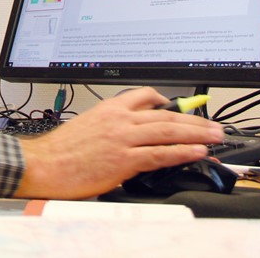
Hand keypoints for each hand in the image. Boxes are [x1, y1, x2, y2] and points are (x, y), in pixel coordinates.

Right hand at [12, 87, 224, 199]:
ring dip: (197, 134)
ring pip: (168, 131)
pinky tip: (197, 152)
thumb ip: (112, 126)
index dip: (169, 102)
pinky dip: (182, 151)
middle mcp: (119, 120)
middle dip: (195, 120)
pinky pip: (160, 153)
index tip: (182, 108)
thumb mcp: (87, 125)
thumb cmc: (60, 151)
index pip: (145, 96)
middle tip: (214, 125)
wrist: (44, 164)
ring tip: (215, 137)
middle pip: (166, 115)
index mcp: (109, 108)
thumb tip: (131, 135)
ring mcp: (123, 139)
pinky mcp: (124, 160)